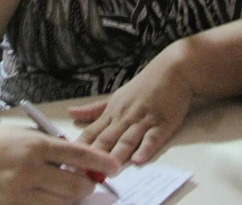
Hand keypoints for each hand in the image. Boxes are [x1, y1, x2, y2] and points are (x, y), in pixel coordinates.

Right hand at [0, 124, 118, 204]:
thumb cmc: (6, 140)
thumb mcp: (34, 136)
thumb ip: (58, 150)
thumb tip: (86, 166)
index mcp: (36, 145)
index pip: (77, 155)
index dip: (100, 162)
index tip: (116, 167)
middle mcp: (28, 169)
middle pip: (74, 185)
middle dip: (88, 184)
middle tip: (91, 180)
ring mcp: (19, 191)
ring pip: (63, 202)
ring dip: (73, 196)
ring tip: (71, 185)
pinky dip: (56, 204)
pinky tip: (55, 194)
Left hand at [69, 53, 192, 165]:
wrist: (172, 70)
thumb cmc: (144, 86)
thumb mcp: (116, 96)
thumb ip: (94, 109)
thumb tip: (71, 113)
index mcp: (112, 113)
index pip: (91, 133)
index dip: (80, 148)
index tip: (69, 160)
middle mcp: (125, 118)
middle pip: (106, 139)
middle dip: (95, 156)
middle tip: (84, 171)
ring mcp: (143, 120)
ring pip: (127, 140)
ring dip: (117, 154)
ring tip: (107, 169)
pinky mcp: (163, 123)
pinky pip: (153, 138)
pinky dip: (145, 149)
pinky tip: (139, 159)